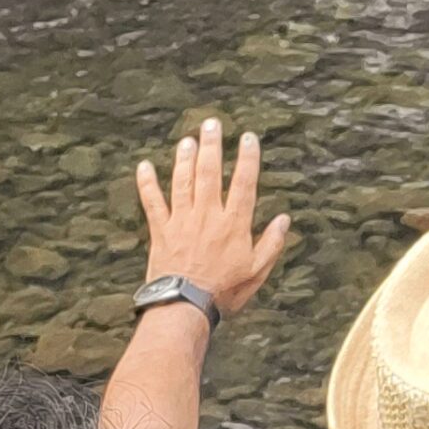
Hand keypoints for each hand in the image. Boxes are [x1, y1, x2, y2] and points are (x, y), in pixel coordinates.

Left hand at [134, 119, 289, 319]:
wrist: (185, 304)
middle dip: (212, 146)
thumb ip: (271, 243)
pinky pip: (153, 201)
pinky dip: (147, 183)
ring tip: (188, 139)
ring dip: (184, 158)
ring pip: (183, 181)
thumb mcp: (257, 271)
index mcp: (234, 224)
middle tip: (212, 124)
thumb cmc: (224, 291)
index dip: (247, 159)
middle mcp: (207, 215)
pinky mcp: (161, 230)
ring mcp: (182, 220)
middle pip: (210, 173)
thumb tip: (283, 220)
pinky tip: (145, 166)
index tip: (248, 138)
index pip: (244, 184)